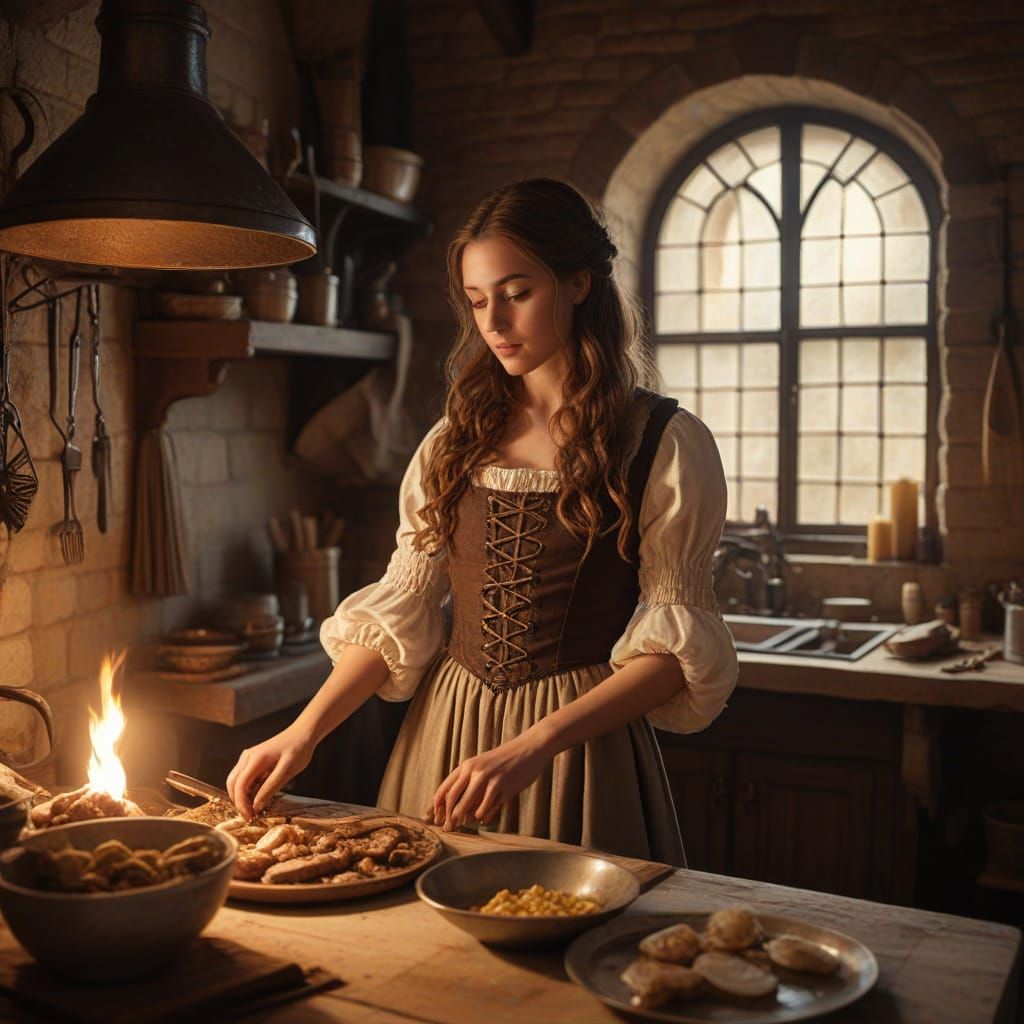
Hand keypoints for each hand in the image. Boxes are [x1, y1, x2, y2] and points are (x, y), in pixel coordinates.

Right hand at [225, 725, 314, 818]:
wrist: (302, 734)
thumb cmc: (298, 749)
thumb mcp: (287, 770)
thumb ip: (270, 788)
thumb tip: (256, 806)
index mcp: (255, 758)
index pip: (240, 785)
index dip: (242, 804)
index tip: (250, 817)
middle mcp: (247, 757)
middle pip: (233, 784)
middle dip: (239, 802)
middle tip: (250, 816)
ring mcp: (248, 757)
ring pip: (236, 781)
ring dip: (241, 796)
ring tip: (254, 809)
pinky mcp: (252, 760)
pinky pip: (244, 777)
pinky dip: (247, 789)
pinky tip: (258, 797)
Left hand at [429, 732, 550, 831]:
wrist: (529, 747)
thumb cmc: (504, 759)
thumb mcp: (482, 765)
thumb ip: (469, 782)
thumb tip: (456, 808)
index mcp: (467, 765)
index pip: (445, 789)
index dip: (437, 807)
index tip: (436, 819)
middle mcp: (475, 771)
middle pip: (453, 798)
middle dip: (449, 817)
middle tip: (449, 829)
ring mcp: (490, 779)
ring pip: (469, 805)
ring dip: (465, 819)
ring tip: (465, 824)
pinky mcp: (504, 787)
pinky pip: (488, 808)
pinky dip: (483, 817)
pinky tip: (483, 820)